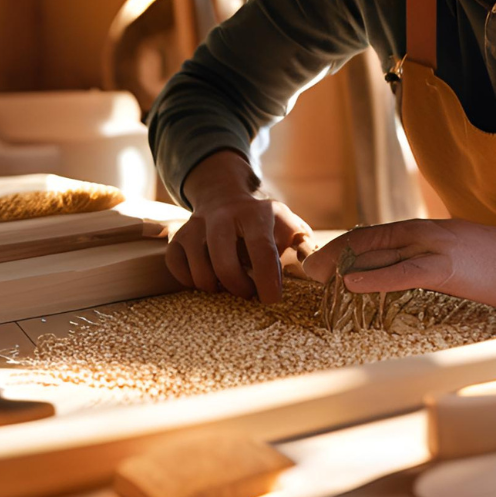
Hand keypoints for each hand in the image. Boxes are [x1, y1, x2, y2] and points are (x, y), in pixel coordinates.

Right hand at [168, 150, 315, 303]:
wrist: (224, 196)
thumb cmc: (263, 222)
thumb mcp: (288, 225)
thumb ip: (305, 246)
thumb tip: (318, 269)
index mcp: (257, 215)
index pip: (262, 250)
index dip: (267, 280)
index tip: (271, 300)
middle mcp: (223, 216)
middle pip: (223, 262)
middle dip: (237, 286)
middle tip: (247, 293)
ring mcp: (197, 225)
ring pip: (199, 270)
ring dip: (215, 287)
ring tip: (228, 284)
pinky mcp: (178, 237)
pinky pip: (177, 268)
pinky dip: (191, 280)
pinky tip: (207, 277)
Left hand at [301, 219, 495, 310]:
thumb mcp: (455, 255)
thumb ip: (427, 260)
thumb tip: (401, 274)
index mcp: (425, 230)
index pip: (374, 233)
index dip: (344, 246)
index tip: (322, 260)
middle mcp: (424, 232)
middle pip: (368, 239)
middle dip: (334, 254)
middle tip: (308, 269)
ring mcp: (434, 246)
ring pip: (379, 250)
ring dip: (344, 263)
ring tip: (319, 277)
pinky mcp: (446, 267)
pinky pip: (403, 271)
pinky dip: (375, 277)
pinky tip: (353, 284)